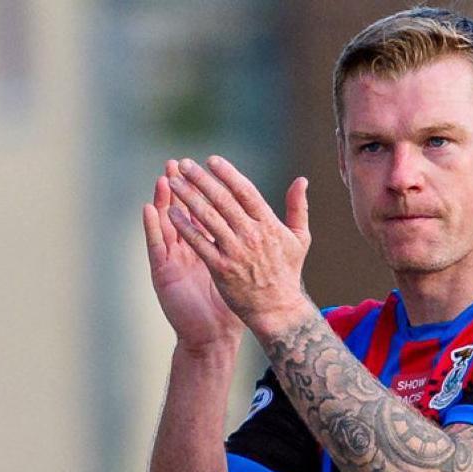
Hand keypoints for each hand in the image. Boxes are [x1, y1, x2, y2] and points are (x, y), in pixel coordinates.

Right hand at [142, 159, 245, 351]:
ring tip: (164, 177)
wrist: (215, 336)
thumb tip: (266, 223)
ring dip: (165, 199)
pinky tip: (150, 208)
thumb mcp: (247, 269)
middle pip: (185, 211)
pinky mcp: (164, 272)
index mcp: (210, 246)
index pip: (207, 211)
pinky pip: (156, 246)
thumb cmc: (232, 304)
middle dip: (184, 186)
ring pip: (168, 223)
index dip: (207, 189)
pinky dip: (152, 226)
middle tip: (179, 163)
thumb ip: (254, 244)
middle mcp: (190, 249)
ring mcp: (175, 259)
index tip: (209, 165)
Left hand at [165, 156, 313, 337]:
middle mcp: (251, 235)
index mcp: (269, 225)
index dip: (228, 174)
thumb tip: (301, 180)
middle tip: (185, 164)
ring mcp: (235, 252)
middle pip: (222, 200)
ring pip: (207, 218)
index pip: (245, 192)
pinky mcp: (221, 269)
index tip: (211, 160)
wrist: (277, 310)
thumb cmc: (288, 272)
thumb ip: (298, 208)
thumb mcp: (299, 238)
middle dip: (201, 180)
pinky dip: (185, 227)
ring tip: (173, 182)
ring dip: (188, 198)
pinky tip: (171, 214)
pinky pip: (199, 243)